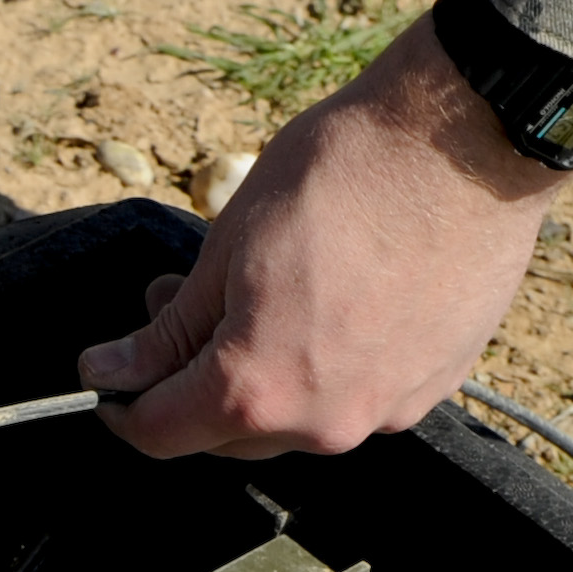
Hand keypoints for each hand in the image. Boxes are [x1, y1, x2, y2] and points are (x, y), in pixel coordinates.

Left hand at [79, 15, 569, 458]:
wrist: (469, 137)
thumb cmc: (343, 176)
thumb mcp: (227, 247)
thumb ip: (170, 329)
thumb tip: (111, 371)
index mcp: (257, 394)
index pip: (161, 434)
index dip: (120, 406)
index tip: (103, 374)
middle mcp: (324, 425)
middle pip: (229, 433)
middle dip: (189, 380)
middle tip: (171, 307)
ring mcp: (387, 411)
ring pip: (297, 418)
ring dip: (261, 374)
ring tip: (254, 295)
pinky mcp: (434, 386)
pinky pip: (358, 395)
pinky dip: (325, 364)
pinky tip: (327, 301)